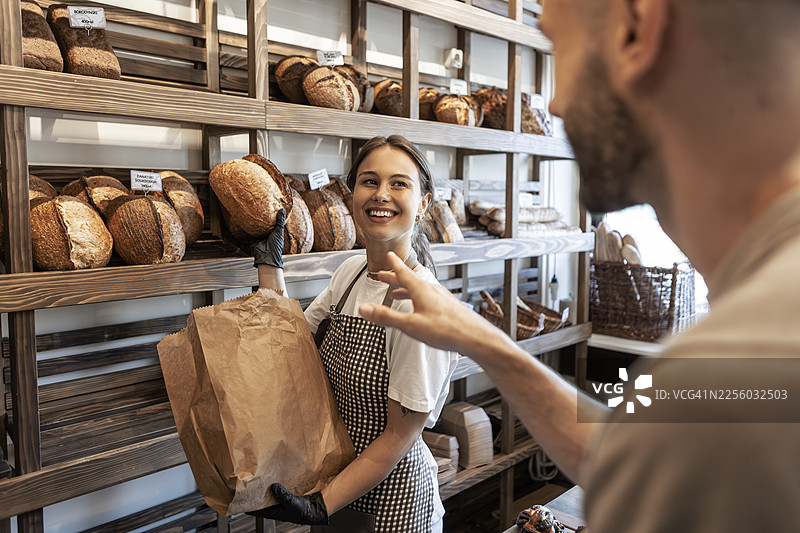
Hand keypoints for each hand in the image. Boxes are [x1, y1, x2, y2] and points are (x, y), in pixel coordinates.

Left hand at [247, 483, 328, 524]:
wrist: (315, 508)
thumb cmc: (303, 512)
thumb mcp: (291, 503)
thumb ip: (282, 495)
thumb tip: (273, 486)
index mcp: (272, 512)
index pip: (255, 510)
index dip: (247, 505)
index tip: (239, 498)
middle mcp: (273, 506)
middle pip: (260, 499)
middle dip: (254, 492)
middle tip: (248, 483)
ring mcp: (278, 499)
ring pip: (267, 492)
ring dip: (264, 486)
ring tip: (259, 477)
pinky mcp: (284, 493)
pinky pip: (276, 487)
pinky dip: (274, 483)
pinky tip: (272, 475)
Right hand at [252, 209, 285, 267]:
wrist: (266, 256)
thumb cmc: (276, 245)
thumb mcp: (279, 231)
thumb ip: (280, 221)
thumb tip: (282, 209)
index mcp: (275, 232)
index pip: (274, 222)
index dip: (273, 215)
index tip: (272, 206)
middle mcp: (267, 233)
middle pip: (265, 223)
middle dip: (263, 217)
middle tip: (261, 206)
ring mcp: (260, 235)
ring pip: (257, 226)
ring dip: (255, 220)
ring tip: (253, 210)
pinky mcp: (253, 238)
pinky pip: (250, 230)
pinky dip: (248, 225)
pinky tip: (246, 218)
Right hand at [358, 251, 506, 357]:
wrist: (475, 337)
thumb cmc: (446, 330)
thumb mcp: (410, 325)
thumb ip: (386, 317)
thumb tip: (363, 309)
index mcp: (421, 290)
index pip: (403, 273)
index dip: (394, 265)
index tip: (389, 255)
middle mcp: (432, 290)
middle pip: (410, 281)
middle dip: (395, 278)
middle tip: (384, 275)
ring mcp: (442, 298)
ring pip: (420, 290)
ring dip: (406, 290)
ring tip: (397, 294)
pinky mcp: (448, 307)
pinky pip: (429, 298)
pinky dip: (418, 298)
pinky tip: (420, 308)